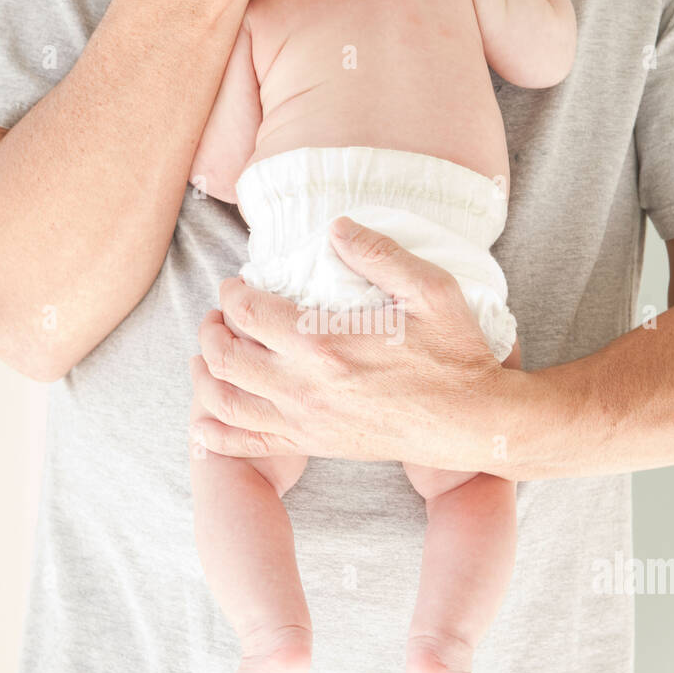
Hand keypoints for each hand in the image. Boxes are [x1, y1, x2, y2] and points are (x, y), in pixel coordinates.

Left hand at [189, 217, 523, 473]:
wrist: (472, 421)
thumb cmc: (455, 355)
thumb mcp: (432, 290)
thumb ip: (380, 254)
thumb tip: (336, 226)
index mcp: (325, 344)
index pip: (249, 313)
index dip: (232, 293)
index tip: (237, 283)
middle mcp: (306, 387)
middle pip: (224, 356)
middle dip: (211, 329)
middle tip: (220, 314)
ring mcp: (306, 421)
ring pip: (225, 401)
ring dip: (204, 374)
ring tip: (208, 354)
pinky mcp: (315, 445)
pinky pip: (248, 445)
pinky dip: (214, 434)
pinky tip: (201, 421)